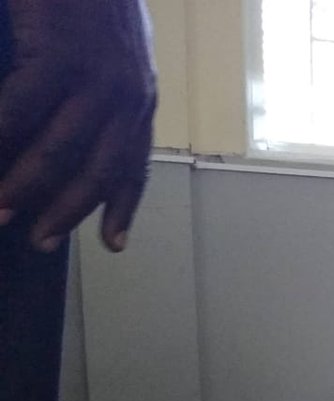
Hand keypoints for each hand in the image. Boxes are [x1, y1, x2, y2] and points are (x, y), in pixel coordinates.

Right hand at [0, 0, 156, 251]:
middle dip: (63, 212)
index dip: (121, 207)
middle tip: (35, 241)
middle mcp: (129, 94)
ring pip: (57, 153)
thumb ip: (94, 89)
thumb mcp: (107, 48)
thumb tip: (72, 127)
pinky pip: (19, 115)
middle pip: (96, 172)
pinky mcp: (61, 56)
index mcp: (140, 95)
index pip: (132, 164)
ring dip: (21, 189)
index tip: (114, 245)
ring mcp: (98, 78)